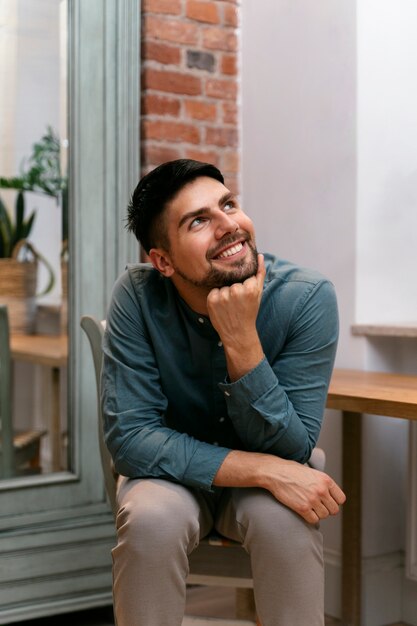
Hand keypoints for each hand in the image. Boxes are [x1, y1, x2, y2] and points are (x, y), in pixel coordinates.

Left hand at [206, 254, 265, 379]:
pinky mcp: (211, 300)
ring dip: (225, 293)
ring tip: (230, 306)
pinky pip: (214, 291)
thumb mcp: (258, 294)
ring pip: (223, 286)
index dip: (245, 286)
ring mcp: (222, 296)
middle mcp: (235, 291)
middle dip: (234, 290)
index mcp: (249, 288)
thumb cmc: (249, 313)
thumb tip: (260, 256)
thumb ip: (259, 274)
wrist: (238, 333)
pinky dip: (216, 297)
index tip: (246, 298)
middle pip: (233, 281)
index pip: (244, 277)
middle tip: (238, 303)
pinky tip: (222, 307)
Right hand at [264, 457, 345, 523]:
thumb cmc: (292, 471)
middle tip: (317, 505)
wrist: (275, 472)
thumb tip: (330, 496)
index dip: (334, 502)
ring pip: (324, 516)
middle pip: (334, 510)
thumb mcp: (312, 472)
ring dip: (317, 513)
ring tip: (309, 506)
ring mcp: (312, 500)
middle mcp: (321, 490)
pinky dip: (309, 518)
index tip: (327, 501)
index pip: (341, 499)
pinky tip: (303, 511)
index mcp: (326, 480)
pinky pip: (314, 520)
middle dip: (326, 509)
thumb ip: (323, 483)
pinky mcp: (302, 508)